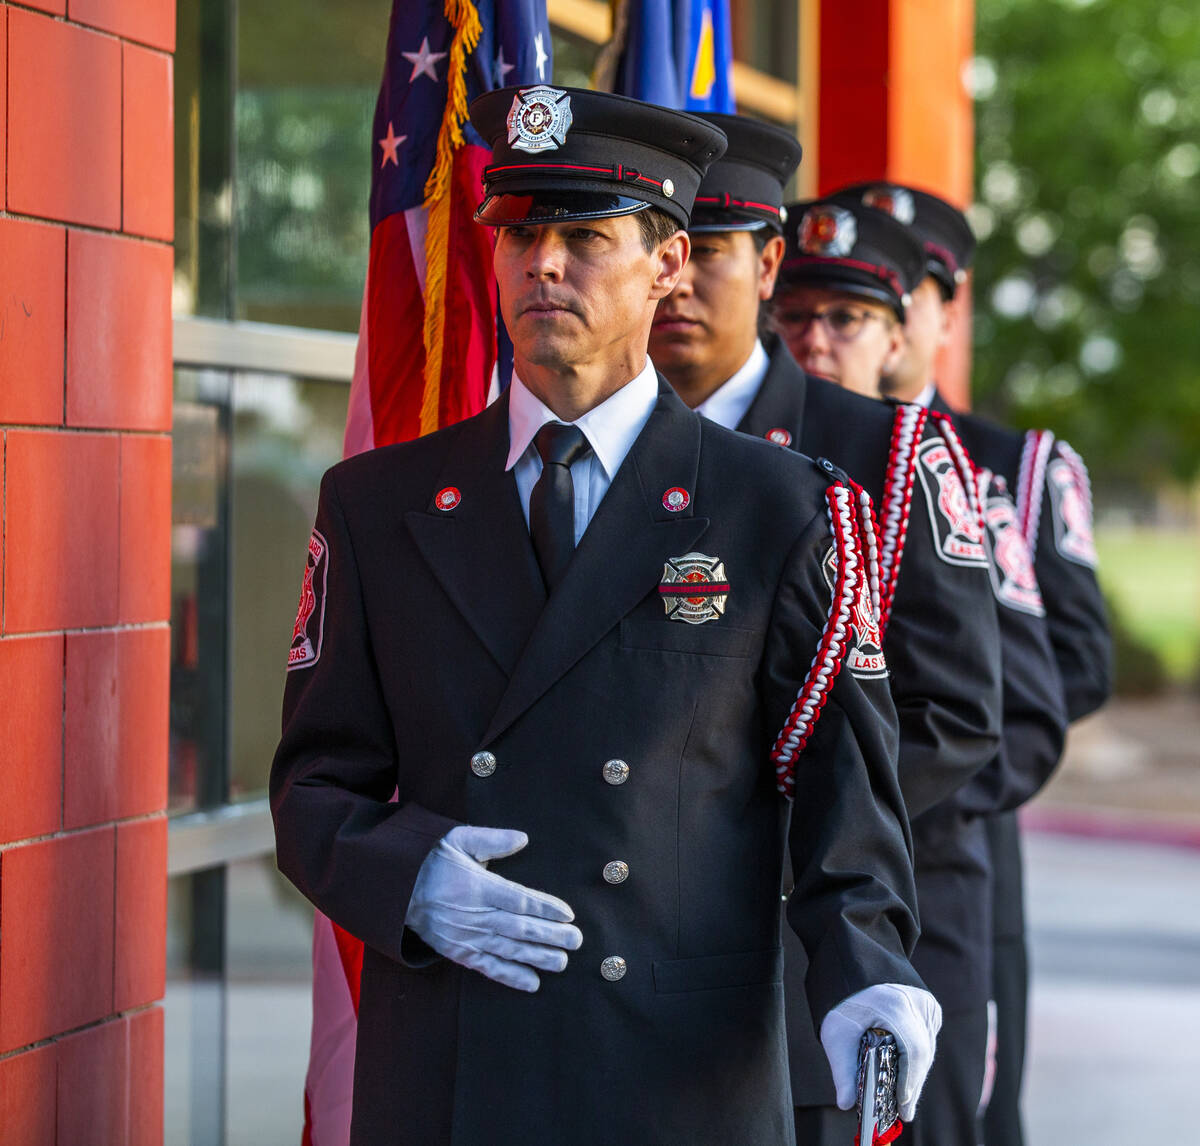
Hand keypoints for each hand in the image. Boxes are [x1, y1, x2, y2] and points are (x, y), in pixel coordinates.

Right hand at [405, 825, 582, 991]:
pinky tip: (532, 982)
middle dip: (551, 936)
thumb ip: (491, 840)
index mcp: (478, 887)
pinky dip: (511, 977)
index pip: (520, 899)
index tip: (568, 914)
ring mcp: (467, 937)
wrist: (396, 891)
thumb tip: (523, 838)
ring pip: (509, 951)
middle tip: (577, 941)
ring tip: (562, 962)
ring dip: (538, 958)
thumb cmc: (431, 861)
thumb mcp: (457, 839)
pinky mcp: (459, 953)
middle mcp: (475, 916)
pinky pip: (488, 967)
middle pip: (520, 929)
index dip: (545, 908)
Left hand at [819, 983, 941, 1121]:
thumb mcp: (836, 1034)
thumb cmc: (842, 1000)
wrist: (850, 966)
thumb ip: (843, 1070)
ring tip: (905, 1098)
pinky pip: (927, 1036)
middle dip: (913, 1084)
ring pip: (927, 1047)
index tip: (903, 1108)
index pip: (913, 1051)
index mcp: (894, 1007)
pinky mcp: (927, 1004)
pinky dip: (918, 1055)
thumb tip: (845, 1104)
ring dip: (916, 1072)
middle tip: (904, 1112)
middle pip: (922, 1052)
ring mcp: (924, 1001)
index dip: (910, 1083)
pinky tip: (908, 1073)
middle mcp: (915, 1002)